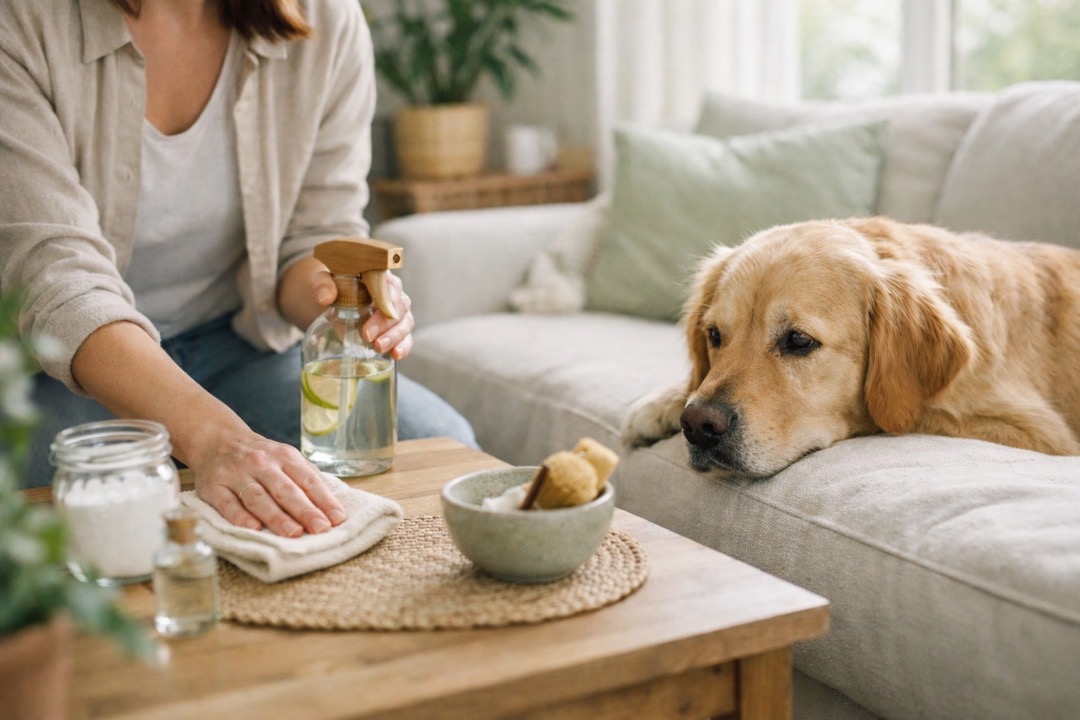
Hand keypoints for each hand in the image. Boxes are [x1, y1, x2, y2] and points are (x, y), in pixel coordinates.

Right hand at [191, 430, 346, 536]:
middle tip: (321, 529)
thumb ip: (306, 477)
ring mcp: (237, 475)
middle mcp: (261, 464)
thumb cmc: (260, 456)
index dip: (324, 500)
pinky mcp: (214, 487)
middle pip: (286, 490)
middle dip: (305, 511)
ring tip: (294, 533)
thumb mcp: (285, 457)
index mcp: (284, 456)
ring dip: (277, 517)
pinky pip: (228, 504)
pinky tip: (254, 529)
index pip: (308, 480)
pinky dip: (240, 517)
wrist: (216, 440)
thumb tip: (331, 505)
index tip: (337, 519)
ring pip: (259, 498)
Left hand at [310, 267, 413, 360]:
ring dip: (394, 336)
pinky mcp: (396, 330)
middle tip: (367, 335)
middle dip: (385, 323)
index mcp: (380, 276)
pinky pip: (406, 338)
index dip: (384, 299)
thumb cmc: (335, 285)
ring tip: (378, 347)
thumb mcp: (324, 280)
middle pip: (399, 306)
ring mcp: (397, 313)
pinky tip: (396, 354)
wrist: (337, 297)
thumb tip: (325, 297)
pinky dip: (404, 347)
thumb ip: (322, 284)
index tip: (372, 310)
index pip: (390, 285)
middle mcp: (394, 294)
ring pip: (405, 323)